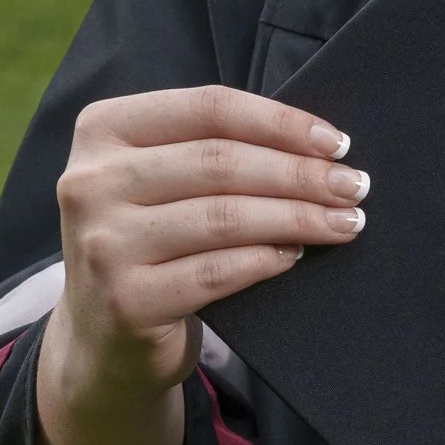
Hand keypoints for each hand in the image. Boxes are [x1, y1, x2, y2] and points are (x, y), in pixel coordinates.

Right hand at [49, 84, 365, 401]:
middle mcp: (91, 181)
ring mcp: (104, 244)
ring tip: (343, 223)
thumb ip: (210, 151)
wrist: (103, 336)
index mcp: (102, 129)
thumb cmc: (149, 242)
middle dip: (301, 174)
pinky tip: (295, 255)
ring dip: (298, 218)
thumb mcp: (159, 180)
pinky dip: (266, 260)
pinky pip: (217, 272)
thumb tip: (316, 146)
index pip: (208, 109)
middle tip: (353, 187)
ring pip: (224, 217)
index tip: (336, 143)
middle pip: (221, 162)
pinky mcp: (127, 301)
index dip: (281, 123)